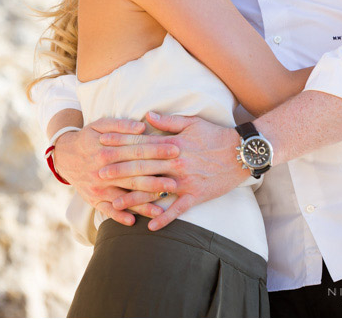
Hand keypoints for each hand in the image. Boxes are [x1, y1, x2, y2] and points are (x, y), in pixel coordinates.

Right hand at [53, 117, 178, 225]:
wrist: (64, 156)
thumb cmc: (87, 138)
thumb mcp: (99, 125)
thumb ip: (121, 125)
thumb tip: (142, 127)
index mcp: (106, 150)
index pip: (136, 150)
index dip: (157, 150)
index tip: (175, 149)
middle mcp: (102, 170)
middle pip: (133, 175)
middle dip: (156, 178)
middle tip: (175, 181)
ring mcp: (98, 187)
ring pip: (124, 196)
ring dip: (143, 202)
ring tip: (162, 207)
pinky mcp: (93, 199)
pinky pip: (107, 210)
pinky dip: (119, 216)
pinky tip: (134, 221)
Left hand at [103, 112, 246, 230]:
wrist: (242, 153)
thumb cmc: (216, 135)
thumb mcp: (191, 122)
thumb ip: (167, 122)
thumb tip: (146, 116)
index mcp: (172, 145)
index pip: (140, 144)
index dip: (120, 144)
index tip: (102, 144)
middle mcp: (175, 164)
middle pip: (142, 167)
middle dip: (118, 171)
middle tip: (99, 175)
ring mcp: (185, 181)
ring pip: (155, 191)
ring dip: (134, 198)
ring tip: (115, 204)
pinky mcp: (196, 195)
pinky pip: (177, 210)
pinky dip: (164, 219)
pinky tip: (150, 226)